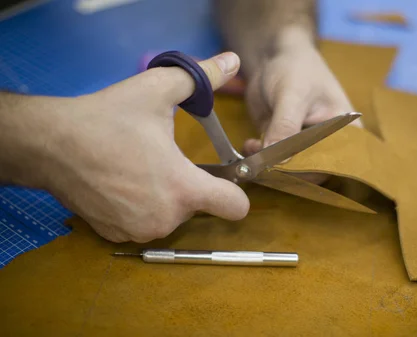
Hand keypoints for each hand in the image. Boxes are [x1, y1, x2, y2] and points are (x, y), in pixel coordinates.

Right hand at [29, 52, 248, 242]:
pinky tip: (120, 183)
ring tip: (136, 168)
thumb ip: (201, 78)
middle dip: (187, 184)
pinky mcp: (117, 236)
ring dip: (162, 196)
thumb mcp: (156, 90)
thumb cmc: (106, 119)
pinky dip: (138, 207)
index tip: (225, 177)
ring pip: (170, 214)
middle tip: (160, 158)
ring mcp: (139, 231)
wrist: (50, 144)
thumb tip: (231, 61)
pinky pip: (143, 222)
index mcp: (183, 188)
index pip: (235, 207)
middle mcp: (166, 218)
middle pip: (198, 206)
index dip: (236, 192)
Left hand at [243, 39, 361, 182]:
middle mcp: (328, 145)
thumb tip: (275, 160)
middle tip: (263, 162)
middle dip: (286, 170)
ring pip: (289, 169)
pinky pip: (272, 162)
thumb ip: (286, 126)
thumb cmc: (296, 68)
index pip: (334, 164)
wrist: (274, 56)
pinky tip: (250, 145)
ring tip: (254, 148)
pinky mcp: (283, 146)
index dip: (311, 171)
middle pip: (311, 171)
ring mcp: (304, 147)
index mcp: (346, 134)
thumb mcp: (292, 95)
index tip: (286, 167)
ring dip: (269, 166)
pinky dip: (259, 159)